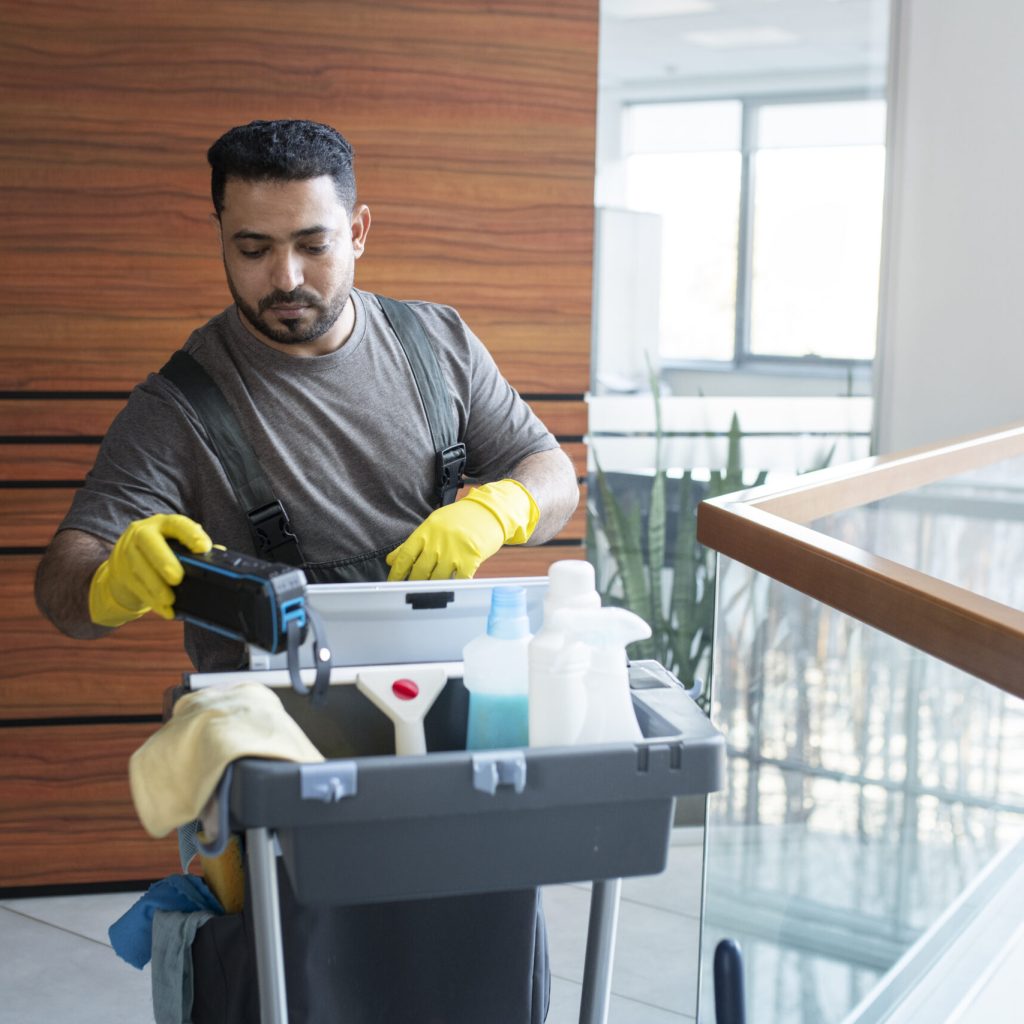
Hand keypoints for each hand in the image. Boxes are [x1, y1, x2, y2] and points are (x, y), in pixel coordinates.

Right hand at [88, 514, 211, 626]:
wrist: (126, 566)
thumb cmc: (163, 554)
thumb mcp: (179, 546)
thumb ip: (197, 550)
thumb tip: (220, 554)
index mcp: (163, 524)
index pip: (176, 523)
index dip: (191, 534)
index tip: (204, 548)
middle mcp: (141, 532)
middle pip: (148, 541)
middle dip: (163, 560)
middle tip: (178, 578)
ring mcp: (126, 551)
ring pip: (137, 566)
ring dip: (155, 586)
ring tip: (171, 599)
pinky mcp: (119, 572)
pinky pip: (134, 586)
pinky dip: (151, 600)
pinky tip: (165, 610)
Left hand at [386, 480, 538, 580]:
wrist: (488, 512)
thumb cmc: (459, 519)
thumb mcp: (433, 525)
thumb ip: (413, 543)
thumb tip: (391, 560)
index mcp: (426, 531)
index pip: (405, 556)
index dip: (397, 573)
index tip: (392, 583)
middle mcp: (438, 541)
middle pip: (419, 570)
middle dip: (413, 583)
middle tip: (410, 591)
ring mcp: (454, 551)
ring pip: (436, 578)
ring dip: (432, 587)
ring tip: (429, 593)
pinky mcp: (470, 559)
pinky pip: (458, 580)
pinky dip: (453, 587)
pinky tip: (449, 590)